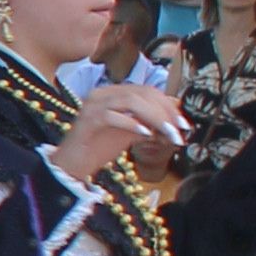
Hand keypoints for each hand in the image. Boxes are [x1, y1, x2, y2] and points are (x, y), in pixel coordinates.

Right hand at [48, 88, 180, 189]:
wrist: (72, 164)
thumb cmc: (99, 148)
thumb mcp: (130, 132)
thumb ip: (149, 123)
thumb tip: (174, 120)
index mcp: (113, 93)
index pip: (147, 91)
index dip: (168, 105)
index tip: (183, 124)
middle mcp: (102, 93)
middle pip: (141, 93)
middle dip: (165, 112)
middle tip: (180, 131)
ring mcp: (93, 104)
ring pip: (130, 101)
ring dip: (154, 117)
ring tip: (168, 133)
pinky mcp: (87, 119)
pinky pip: (112, 116)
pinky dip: (131, 124)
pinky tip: (145, 134)